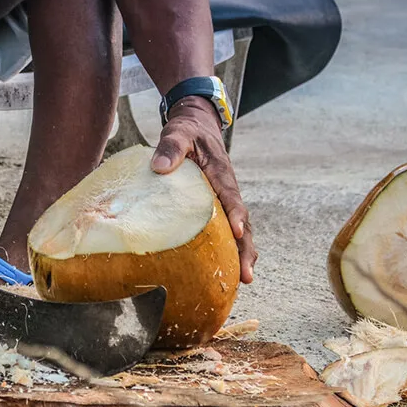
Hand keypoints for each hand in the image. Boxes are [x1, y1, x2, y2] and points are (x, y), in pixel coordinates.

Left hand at [150, 98, 256, 283]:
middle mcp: (228, 191)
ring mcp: (224, 201)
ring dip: (242, 254)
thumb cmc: (187, 131)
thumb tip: (160, 167)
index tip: (237, 234)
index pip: (232, 199)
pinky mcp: (216, 207)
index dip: (236, 216)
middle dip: (245, 249)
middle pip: (242, 224)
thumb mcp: (179, 133)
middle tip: (246, 276)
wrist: (197, 125)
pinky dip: (230, 249)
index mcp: (221, 175)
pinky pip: (227, 230)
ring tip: (243, 280)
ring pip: (239, 230)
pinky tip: (225, 268)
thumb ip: (171, 147)